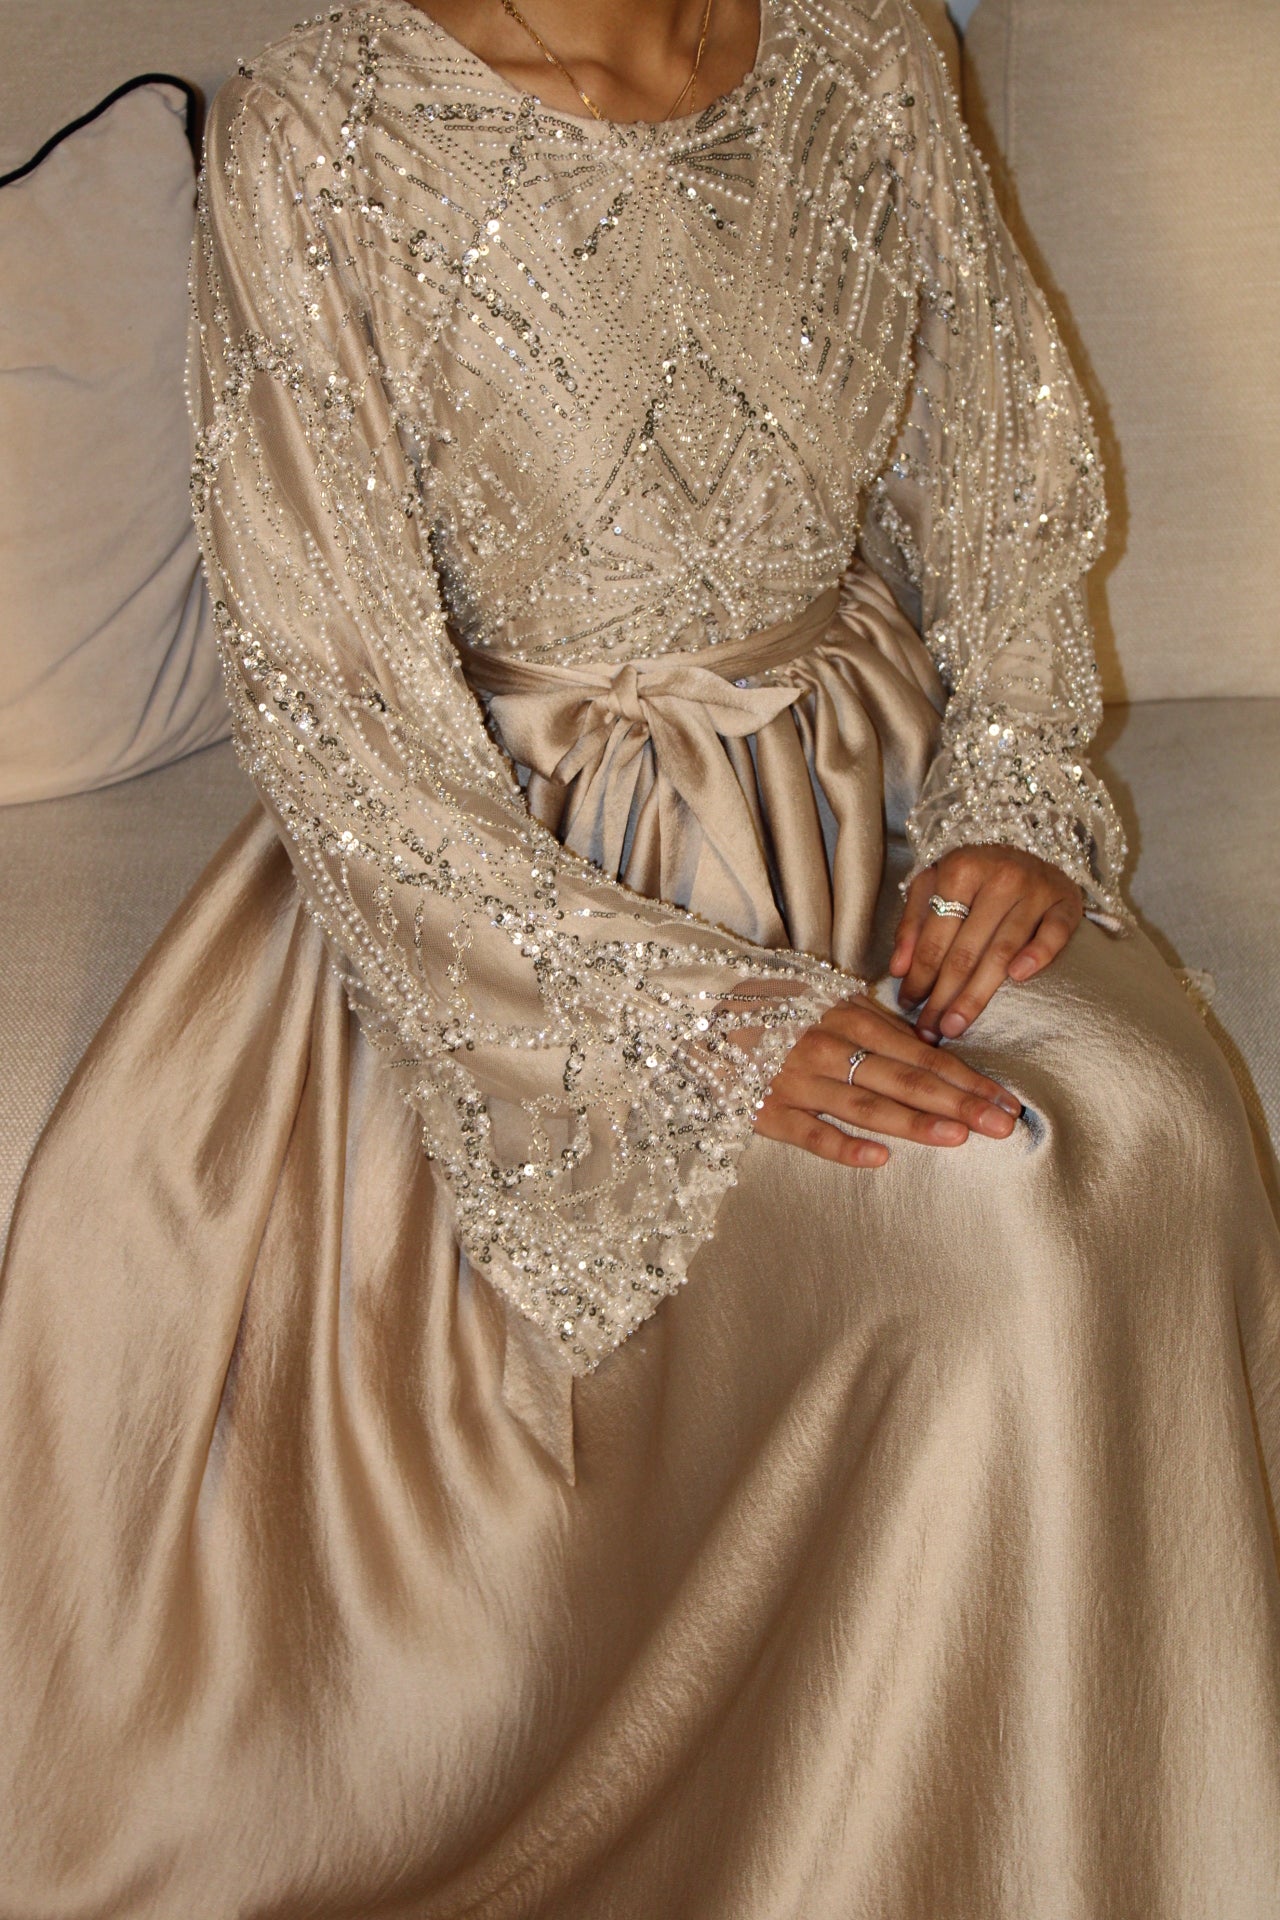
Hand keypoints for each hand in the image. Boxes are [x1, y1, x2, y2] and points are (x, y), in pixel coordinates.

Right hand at [753, 992, 1021, 1168]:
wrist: (700, 1012)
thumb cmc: (776, 1008)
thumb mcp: (830, 1001)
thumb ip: (879, 1027)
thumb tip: (933, 1051)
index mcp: (850, 1018)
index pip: (921, 1055)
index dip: (966, 1078)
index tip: (1005, 1099)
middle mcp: (829, 1047)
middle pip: (904, 1080)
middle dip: (958, 1102)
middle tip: (1002, 1123)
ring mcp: (798, 1080)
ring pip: (865, 1105)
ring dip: (914, 1122)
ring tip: (958, 1136)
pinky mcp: (768, 1110)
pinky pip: (810, 1134)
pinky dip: (842, 1146)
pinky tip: (878, 1159)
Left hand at [890, 844, 1083, 1044]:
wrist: (1029, 856)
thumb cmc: (974, 878)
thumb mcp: (933, 887)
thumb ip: (912, 925)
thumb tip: (898, 970)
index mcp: (961, 869)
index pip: (934, 936)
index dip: (919, 976)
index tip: (908, 1005)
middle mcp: (1000, 876)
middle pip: (966, 950)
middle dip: (943, 996)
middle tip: (930, 1030)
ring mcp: (1036, 889)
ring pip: (1002, 951)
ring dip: (977, 995)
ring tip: (956, 1025)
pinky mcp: (1066, 902)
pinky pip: (1053, 934)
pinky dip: (1037, 956)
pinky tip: (1018, 979)